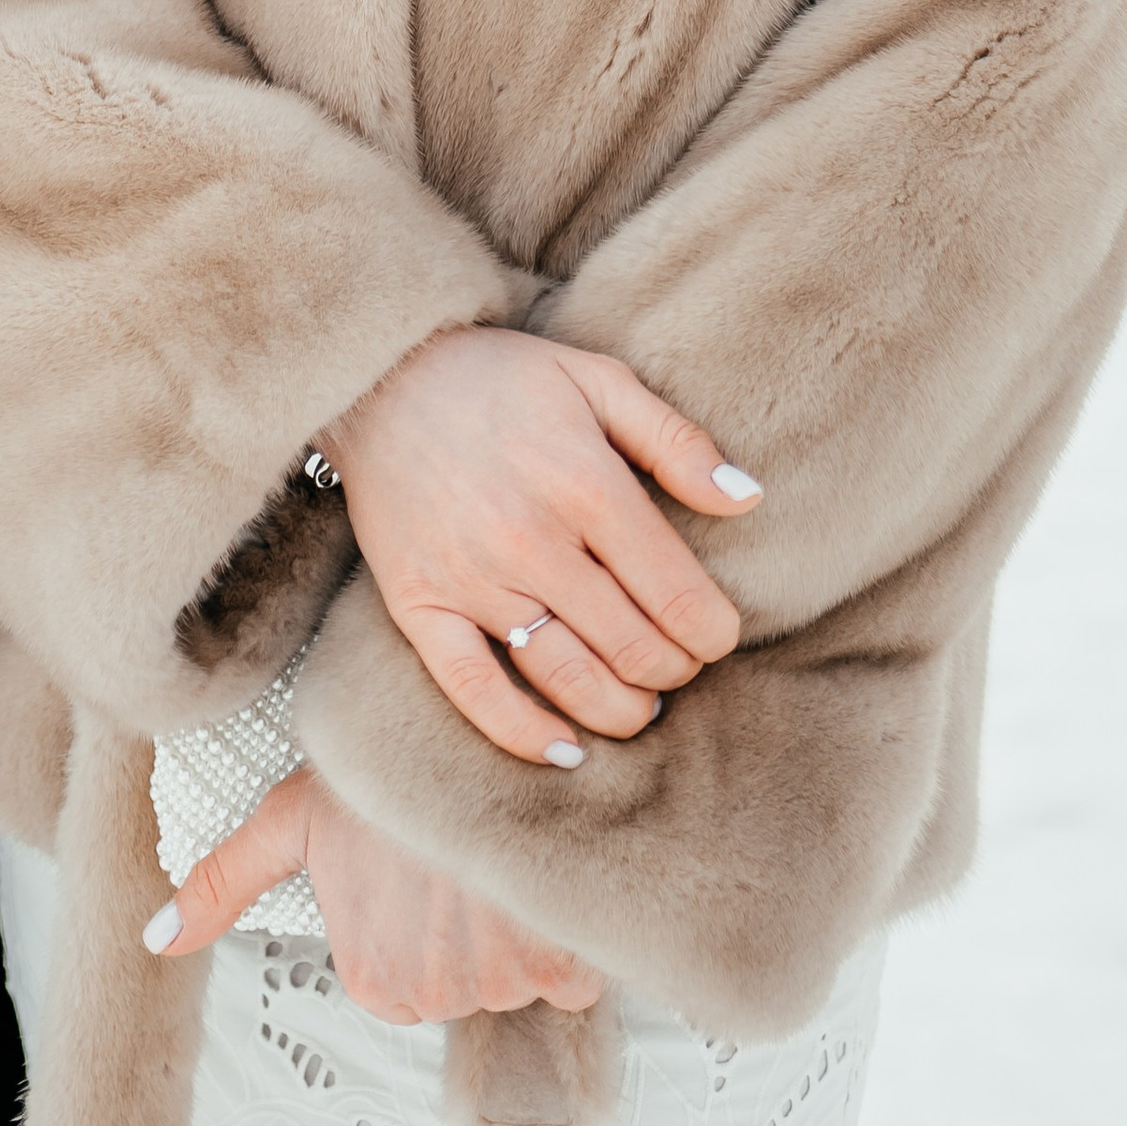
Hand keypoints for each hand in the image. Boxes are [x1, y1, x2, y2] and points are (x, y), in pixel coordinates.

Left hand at [147, 766, 604, 1026]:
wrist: (455, 714)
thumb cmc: (371, 766)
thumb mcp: (287, 821)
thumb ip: (224, 885)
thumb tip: (156, 941)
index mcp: (376, 981)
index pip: (408, 989)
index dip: (411, 928)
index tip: (411, 873)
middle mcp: (438, 994)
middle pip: (466, 988)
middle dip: (463, 932)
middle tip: (451, 860)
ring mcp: (503, 978)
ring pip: (518, 978)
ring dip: (514, 927)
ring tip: (489, 852)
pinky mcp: (565, 954)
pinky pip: (572, 975)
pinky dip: (563, 931)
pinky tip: (531, 868)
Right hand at [320, 329, 758, 764]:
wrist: (377, 375)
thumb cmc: (499, 378)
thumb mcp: (597, 380)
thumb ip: (677, 442)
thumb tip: (748, 501)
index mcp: (585, 483)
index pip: (678, 596)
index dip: (713, 633)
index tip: (717, 634)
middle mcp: (531, 541)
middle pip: (633, 648)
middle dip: (674, 671)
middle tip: (678, 664)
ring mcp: (472, 579)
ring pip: (569, 680)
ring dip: (621, 711)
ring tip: (639, 705)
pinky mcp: (420, 605)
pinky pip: (476, 692)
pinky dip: (527, 736)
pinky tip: (567, 750)